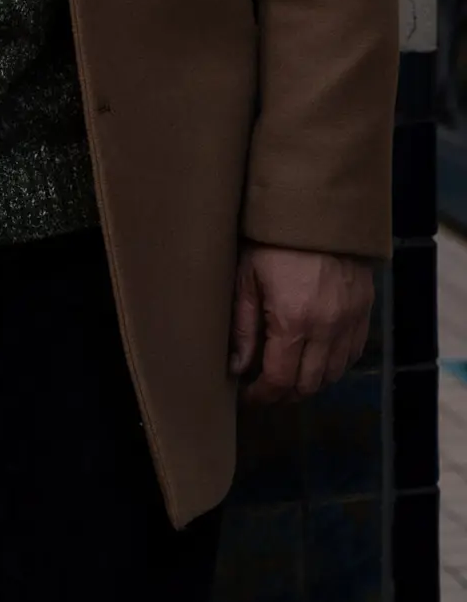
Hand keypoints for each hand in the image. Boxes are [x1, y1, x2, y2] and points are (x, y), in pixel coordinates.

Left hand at [230, 244, 372, 404]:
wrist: (317, 206)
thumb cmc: (273, 237)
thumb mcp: (247, 276)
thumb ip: (243, 326)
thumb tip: (237, 367)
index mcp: (293, 321)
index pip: (280, 380)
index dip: (262, 395)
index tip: (248, 396)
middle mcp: (327, 328)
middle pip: (309, 384)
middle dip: (284, 393)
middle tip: (265, 388)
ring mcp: (351, 320)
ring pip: (333, 374)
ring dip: (310, 381)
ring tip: (288, 374)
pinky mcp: (365, 310)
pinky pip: (353, 353)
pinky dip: (334, 363)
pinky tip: (316, 356)